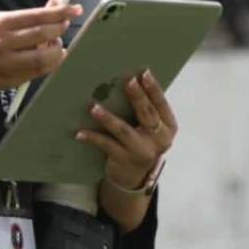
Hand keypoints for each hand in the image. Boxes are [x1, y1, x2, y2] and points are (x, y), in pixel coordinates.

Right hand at [0, 2, 81, 99]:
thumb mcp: (0, 21)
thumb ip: (28, 16)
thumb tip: (57, 1)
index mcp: (1, 24)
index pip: (37, 16)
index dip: (59, 12)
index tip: (75, 9)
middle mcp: (4, 42)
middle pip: (42, 34)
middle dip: (59, 29)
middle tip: (65, 25)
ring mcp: (9, 63)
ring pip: (44, 56)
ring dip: (57, 49)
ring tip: (57, 44)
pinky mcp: (13, 79)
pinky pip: (40, 71)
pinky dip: (52, 63)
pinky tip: (55, 57)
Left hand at [77, 69, 177, 189]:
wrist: (133, 175)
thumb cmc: (141, 141)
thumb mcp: (150, 128)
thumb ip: (145, 109)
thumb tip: (124, 80)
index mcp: (169, 126)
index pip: (161, 104)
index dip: (153, 88)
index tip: (144, 72)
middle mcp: (159, 139)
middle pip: (147, 114)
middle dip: (137, 96)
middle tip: (128, 81)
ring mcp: (142, 151)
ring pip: (124, 130)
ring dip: (108, 118)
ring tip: (94, 108)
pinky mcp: (124, 159)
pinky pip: (106, 145)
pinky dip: (93, 137)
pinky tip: (80, 132)